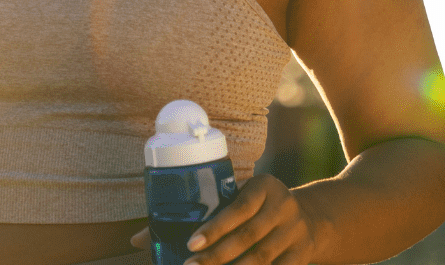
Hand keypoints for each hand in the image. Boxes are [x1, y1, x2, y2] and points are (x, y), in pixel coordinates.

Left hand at [130, 175, 319, 264]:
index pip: (239, 207)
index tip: (191, 243)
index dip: (216, 227)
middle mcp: (284, 207)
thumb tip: (136, 240)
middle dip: (217, 255)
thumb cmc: (252, 208)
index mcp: (265, 186)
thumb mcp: (233, 199)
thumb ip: (194, 213)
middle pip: (248, 237)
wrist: (308, 218)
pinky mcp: (302, 255)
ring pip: (262, 258)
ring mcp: (296, 232)